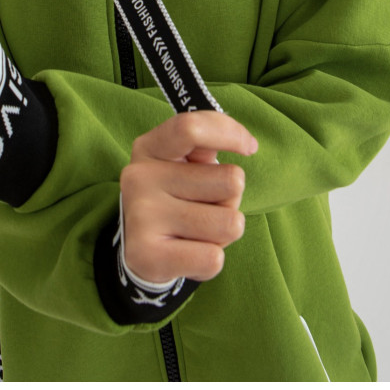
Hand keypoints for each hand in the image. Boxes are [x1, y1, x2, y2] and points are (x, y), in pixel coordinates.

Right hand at [119, 111, 257, 283]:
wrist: (142, 251)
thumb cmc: (176, 198)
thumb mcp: (183, 164)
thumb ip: (206, 146)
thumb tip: (244, 143)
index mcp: (149, 147)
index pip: (191, 128)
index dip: (230, 133)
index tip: (250, 147)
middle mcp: (139, 177)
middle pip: (229, 181)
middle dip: (231, 199)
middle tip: (206, 207)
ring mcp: (141, 216)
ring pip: (230, 223)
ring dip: (224, 232)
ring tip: (198, 232)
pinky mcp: (146, 256)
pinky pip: (213, 259)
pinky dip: (210, 260)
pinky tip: (189, 254)